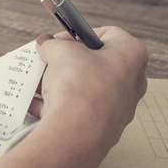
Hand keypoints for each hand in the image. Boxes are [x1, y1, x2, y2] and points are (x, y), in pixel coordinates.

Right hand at [27, 26, 147, 167]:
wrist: (76, 132)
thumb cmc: (80, 87)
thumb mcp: (61, 52)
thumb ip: (53, 45)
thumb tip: (46, 44)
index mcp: (131, 56)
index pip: (107, 34)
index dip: (78, 35)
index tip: (58, 41)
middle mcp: (130, 82)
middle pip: (94, 64)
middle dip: (66, 62)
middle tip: (48, 61)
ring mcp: (116, 108)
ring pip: (83, 90)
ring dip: (58, 84)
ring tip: (37, 83)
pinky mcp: (100, 128)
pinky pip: (75, 112)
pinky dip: (56, 106)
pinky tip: (36, 104)